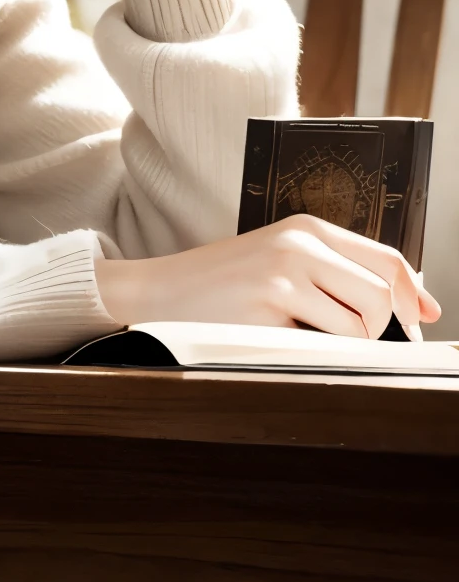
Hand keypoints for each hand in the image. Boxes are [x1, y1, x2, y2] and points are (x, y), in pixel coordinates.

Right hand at [94, 215, 441, 337]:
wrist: (158, 292)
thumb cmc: (220, 283)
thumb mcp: (278, 259)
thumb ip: (332, 271)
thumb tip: (403, 302)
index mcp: (305, 227)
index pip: (386, 257)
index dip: (414, 292)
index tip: (424, 315)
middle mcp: (299, 244)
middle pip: (381, 294)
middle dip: (378, 328)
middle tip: (348, 339)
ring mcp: (284, 274)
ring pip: (360, 324)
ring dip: (345, 345)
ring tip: (305, 338)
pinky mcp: (269, 308)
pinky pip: (324, 345)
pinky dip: (316, 354)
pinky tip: (280, 342)